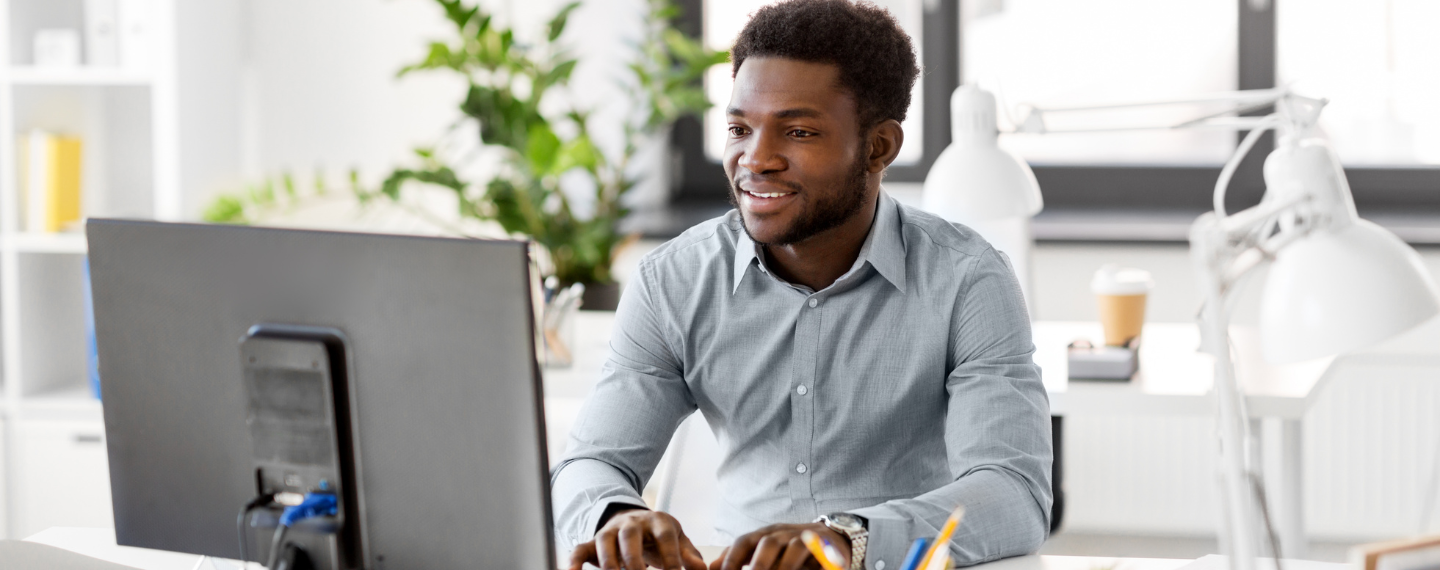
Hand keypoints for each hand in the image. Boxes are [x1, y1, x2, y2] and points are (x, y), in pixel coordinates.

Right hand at [567, 509, 707, 569]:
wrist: (634, 520)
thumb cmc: (658, 536)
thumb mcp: (676, 540)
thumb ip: (688, 554)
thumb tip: (701, 569)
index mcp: (657, 521)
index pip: (665, 535)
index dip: (671, 556)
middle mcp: (631, 522)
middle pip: (630, 535)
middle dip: (634, 559)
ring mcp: (609, 531)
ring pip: (604, 541)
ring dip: (609, 562)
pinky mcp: (592, 542)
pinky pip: (579, 550)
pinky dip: (574, 562)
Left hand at [711, 523, 849, 569]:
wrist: (830, 538)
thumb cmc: (790, 549)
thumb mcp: (764, 553)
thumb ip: (740, 558)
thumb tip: (713, 567)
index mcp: (764, 534)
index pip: (744, 541)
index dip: (732, 557)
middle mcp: (782, 533)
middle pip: (767, 543)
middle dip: (758, 563)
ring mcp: (804, 536)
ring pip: (793, 547)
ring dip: (784, 565)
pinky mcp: (823, 543)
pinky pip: (818, 550)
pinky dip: (815, 557)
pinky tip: (811, 567)